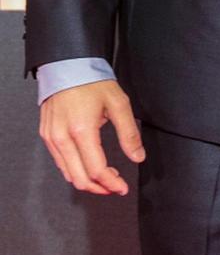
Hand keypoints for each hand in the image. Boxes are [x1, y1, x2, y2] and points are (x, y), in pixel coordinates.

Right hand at [40, 80, 145, 195]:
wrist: (67, 65)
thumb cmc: (92, 81)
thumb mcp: (118, 104)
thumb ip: (129, 133)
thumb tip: (138, 157)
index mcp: (82, 131)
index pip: (96, 170)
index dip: (111, 183)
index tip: (122, 188)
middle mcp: (62, 138)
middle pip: (80, 179)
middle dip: (100, 188)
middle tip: (116, 186)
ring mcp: (52, 138)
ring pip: (68, 174)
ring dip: (88, 181)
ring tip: (106, 177)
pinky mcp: (46, 135)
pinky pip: (60, 162)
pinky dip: (75, 170)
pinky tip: (89, 166)